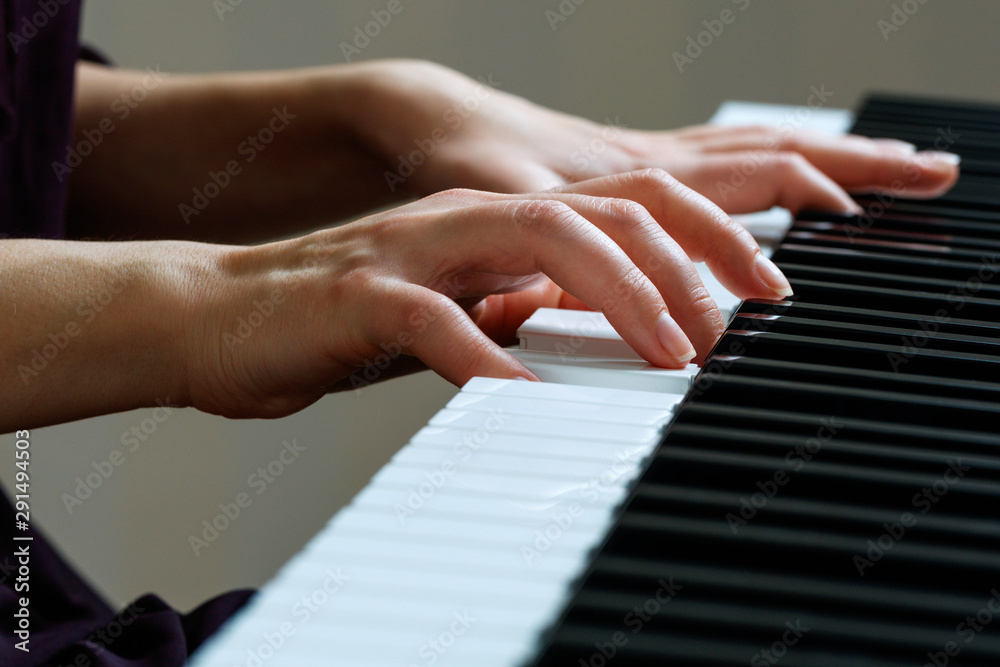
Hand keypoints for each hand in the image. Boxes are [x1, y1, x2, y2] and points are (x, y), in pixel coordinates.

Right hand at [184, 170, 789, 418]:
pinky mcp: (357, 295)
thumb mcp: (449, 310)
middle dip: (685, 261)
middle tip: (733, 328)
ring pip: (534, 238)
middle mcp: (466, 219)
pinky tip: (522, 395)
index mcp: (495, 221)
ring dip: (612, 294)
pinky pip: (432, 321)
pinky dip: (486, 356)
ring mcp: (413, 250)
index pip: (622, 207)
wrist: (216, 313)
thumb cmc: (339, 317)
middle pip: (602, 208)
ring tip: (664, 354)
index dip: (702, 238)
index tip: (763, 291)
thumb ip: (513, 312)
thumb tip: (581, 338)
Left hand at [356, 60, 958, 211]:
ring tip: (894, 171)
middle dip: (858, 164)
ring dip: (830, 158)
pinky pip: (723, 157)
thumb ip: (554, 247)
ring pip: (757, 150)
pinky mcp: (632, 164)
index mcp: (636, 170)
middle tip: (933, 174)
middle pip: (777, 154)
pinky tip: (790, 181)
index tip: (859, 233)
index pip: (743, 181)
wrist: (430, 120)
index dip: (801, 209)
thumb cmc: (463, 162)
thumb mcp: (507, 208)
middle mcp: (657, 157)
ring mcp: (649, 156)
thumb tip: (597, 291)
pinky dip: (772, 166)